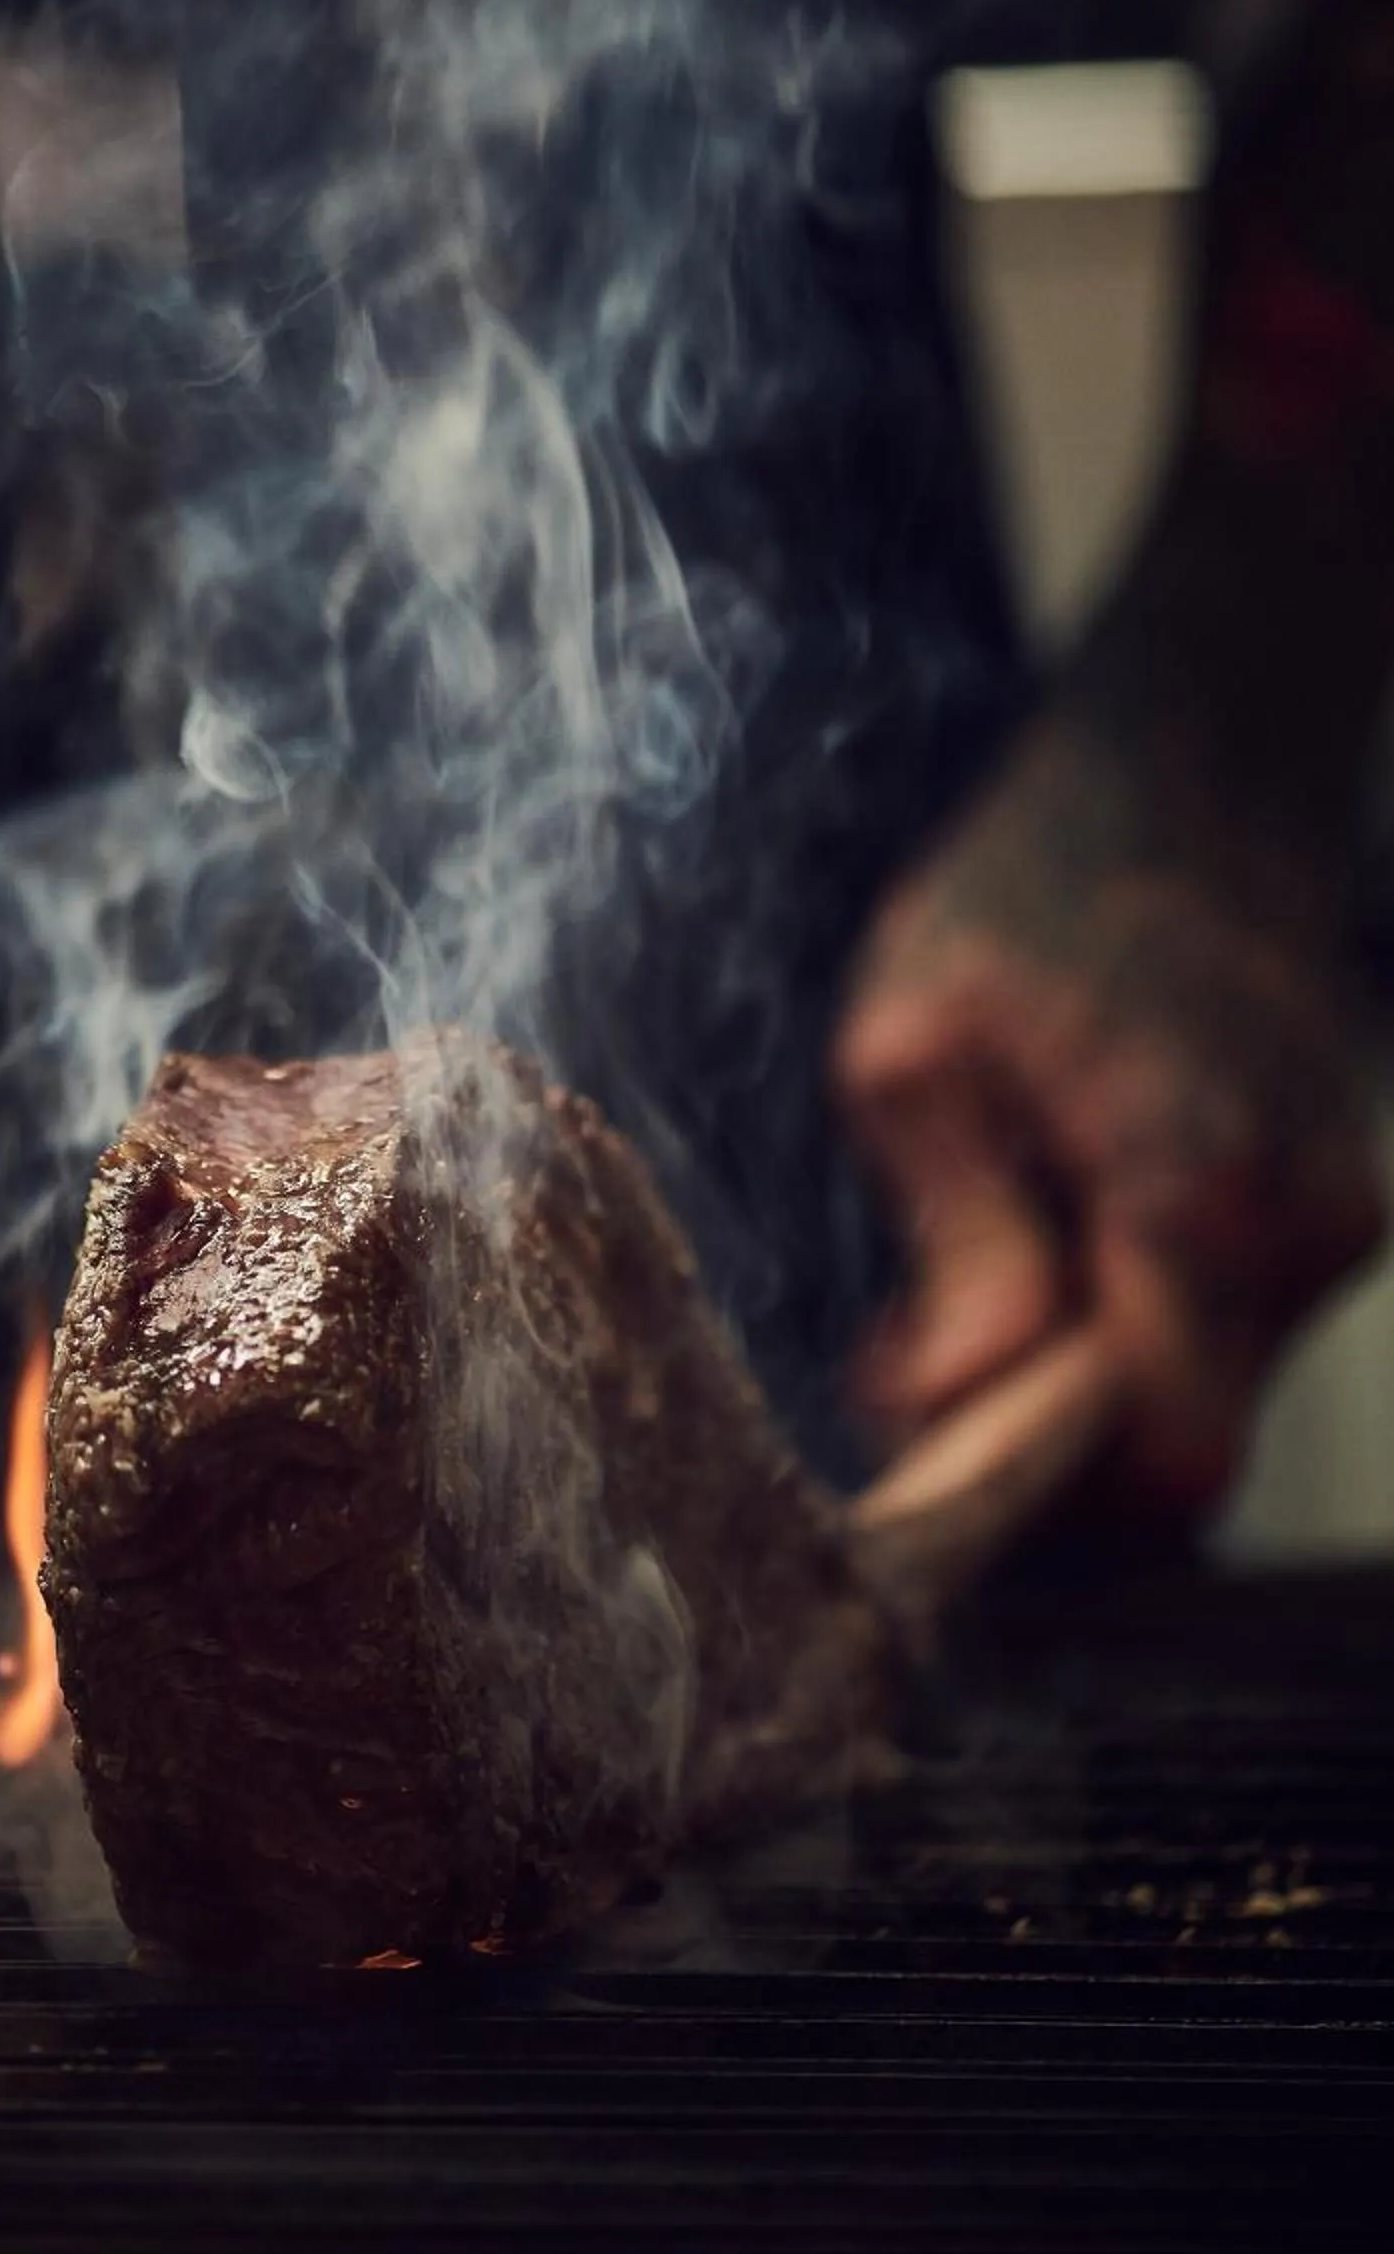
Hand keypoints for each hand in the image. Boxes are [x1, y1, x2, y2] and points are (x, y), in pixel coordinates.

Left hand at [834, 719, 1383, 1520]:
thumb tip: (960, 1396)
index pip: (1164, 1455)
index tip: (913, 1409)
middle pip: (1182, 1445)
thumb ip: (958, 1237)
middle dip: (1041, 1430)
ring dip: (1084, 1366)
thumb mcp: (921, 1049)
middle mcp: (1307, 1225)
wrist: (1194, 776)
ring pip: (1206, 1386)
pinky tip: (1053, 1218)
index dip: (1035, 1477)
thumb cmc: (1030, 893)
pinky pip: (1229, 1321)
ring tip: (973, 1260)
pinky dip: (1137, 1311)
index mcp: (1204, 1191)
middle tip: (912, 1340)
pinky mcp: (1335, 1206)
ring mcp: (1341, 1219)